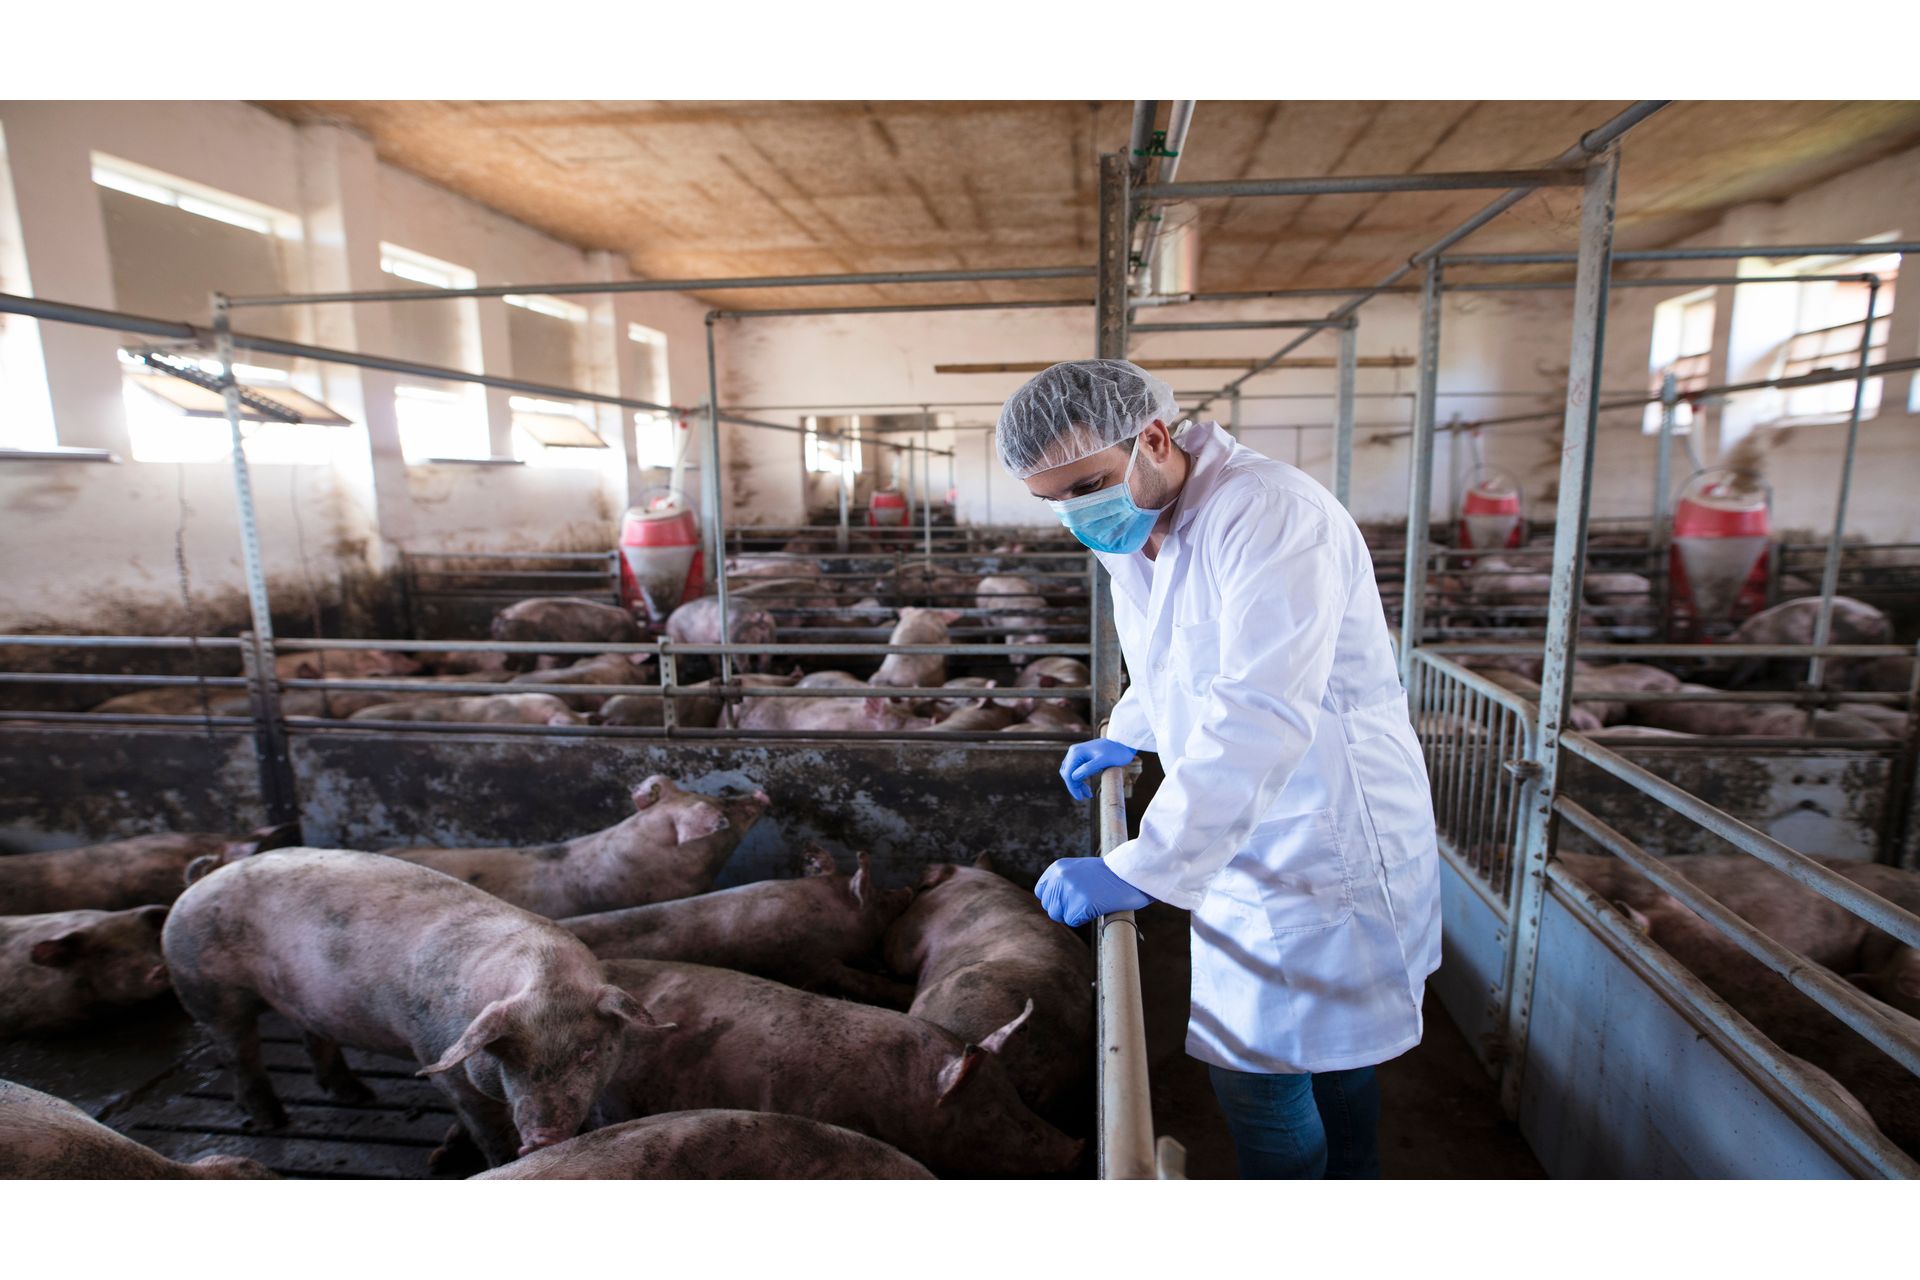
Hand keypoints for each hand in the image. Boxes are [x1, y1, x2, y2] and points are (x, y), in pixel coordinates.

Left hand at [1035, 857, 1150, 926]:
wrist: (1131, 873)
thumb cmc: (1110, 874)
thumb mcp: (1080, 869)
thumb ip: (1064, 881)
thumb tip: (1052, 903)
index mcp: (1058, 867)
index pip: (1042, 892)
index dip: (1055, 900)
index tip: (1069, 901)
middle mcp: (1060, 878)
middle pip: (1050, 907)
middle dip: (1065, 909)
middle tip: (1085, 903)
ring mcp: (1070, 891)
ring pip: (1059, 915)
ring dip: (1073, 915)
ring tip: (1091, 904)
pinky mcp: (1082, 904)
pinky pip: (1073, 921)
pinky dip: (1084, 918)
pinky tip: (1097, 907)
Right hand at [1058, 737, 1136, 801]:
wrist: (1122, 744)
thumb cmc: (1115, 752)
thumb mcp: (1103, 761)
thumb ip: (1088, 768)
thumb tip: (1073, 777)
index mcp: (1076, 753)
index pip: (1068, 773)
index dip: (1072, 787)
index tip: (1080, 797)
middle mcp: (1074, 752)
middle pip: (1067, 773)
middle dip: (1074, 786)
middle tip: (1084, 796)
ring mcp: (1077, 754)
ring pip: (1071, 773)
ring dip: (1077, 784)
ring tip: (1088, 793)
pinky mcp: (1082, 757)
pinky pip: (1076, 770)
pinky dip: (1080, 780)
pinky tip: (1087, 787)